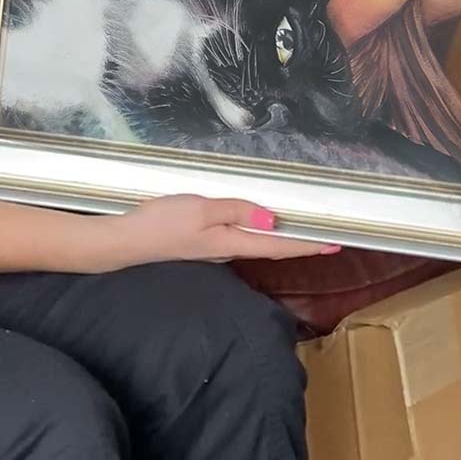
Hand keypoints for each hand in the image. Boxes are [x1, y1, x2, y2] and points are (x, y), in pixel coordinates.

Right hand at [113, 194, 339, 263]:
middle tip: (324, 238)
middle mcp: (226, 250)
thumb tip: (271, 220)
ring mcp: (212, 249)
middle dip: (298, 244)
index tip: (335, 244)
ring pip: (254, 245)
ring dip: (278, 240)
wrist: (125, 243)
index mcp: (231, 241)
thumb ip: (235, 211)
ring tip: (297, 230)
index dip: (307, 245)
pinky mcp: (199, 244)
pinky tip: (254, 226)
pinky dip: (255, 234)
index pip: (278, 245)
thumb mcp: (200, 209)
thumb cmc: (161, 223)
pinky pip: (237, 239)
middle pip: (270, 248)